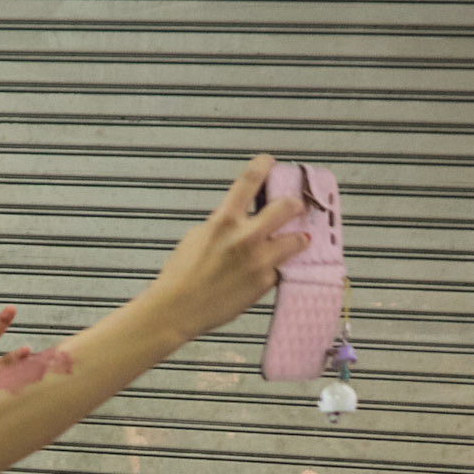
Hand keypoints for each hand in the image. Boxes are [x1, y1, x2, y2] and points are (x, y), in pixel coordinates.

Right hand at [148, 155, 308, 341]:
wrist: (176, 310)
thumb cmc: (180, 276)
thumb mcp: (197, 236)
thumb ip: (223, 223)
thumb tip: (240, 218)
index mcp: (225, 220)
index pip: (251, 179)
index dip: (264, 165)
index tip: (269, 163)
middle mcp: (246, 237)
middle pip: (288, 206)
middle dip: (294, 204)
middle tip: (295, 207)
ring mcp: (259, 261)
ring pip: (297, 240)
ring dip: (297, 238)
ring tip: (296, 240)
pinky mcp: (264, 283)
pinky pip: (281, 269)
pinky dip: (277, 268)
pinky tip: (267, 271)